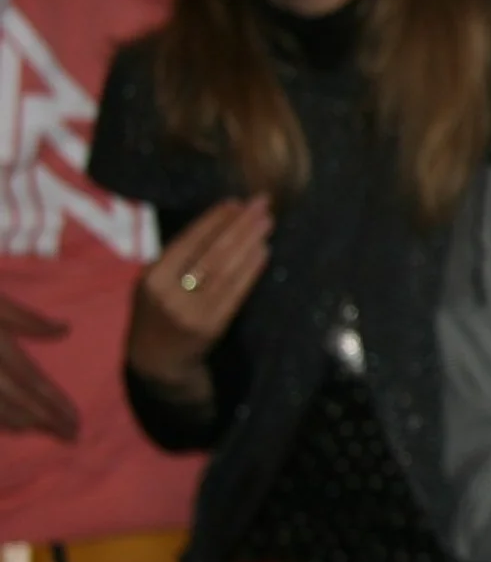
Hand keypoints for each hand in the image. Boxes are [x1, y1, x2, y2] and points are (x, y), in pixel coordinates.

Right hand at [0, 293, 75, 438]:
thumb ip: (28, 320)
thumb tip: (65, 330)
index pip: (34, 383)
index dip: (57, 404)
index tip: (77, 421)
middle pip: (19, 403)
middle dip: (46, 421)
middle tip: (72, 436)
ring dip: (20, 423)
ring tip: (41, 429)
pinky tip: (9, 424)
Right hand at [126, 197, 272, 400]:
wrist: (157, 359)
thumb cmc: (157, 312)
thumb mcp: (155, 282)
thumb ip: (178, 257)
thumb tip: (221, 220)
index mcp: (152, 277)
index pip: (187, 242)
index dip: (213, 220)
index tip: (235, 202)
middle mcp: (170, 294)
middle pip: (211, 253)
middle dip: (239, 226)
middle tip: (261, 204)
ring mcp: (192, 312)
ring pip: (226, 271)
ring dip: (250, 243)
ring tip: (267, 223)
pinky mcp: (212, 326)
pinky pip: (236, 293)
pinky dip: (251, 270)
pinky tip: (264, 252)